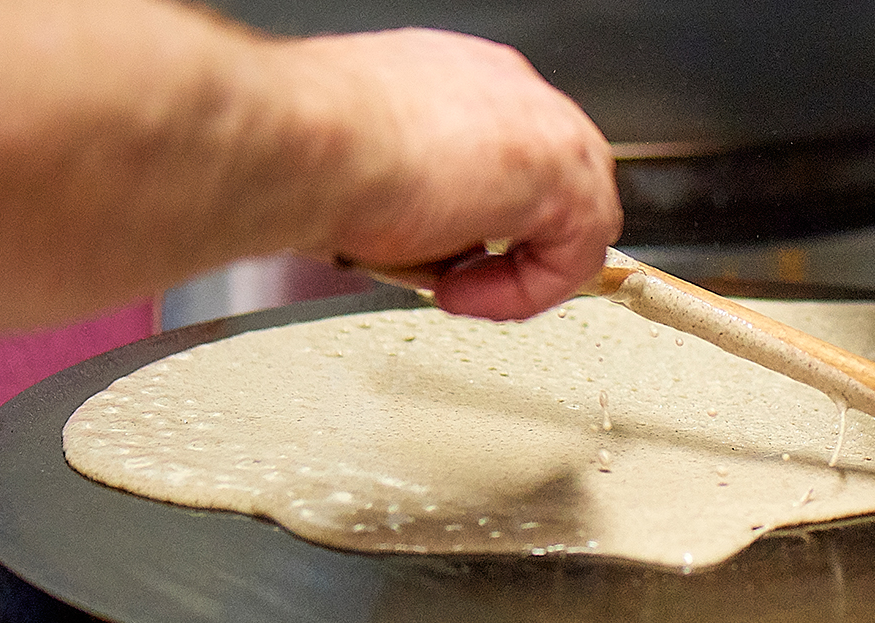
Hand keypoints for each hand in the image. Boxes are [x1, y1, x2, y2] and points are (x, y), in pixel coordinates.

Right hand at [288, 30, 621, 319]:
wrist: (298, 142)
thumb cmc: (306, 147)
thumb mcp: (367, 169)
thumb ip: (415, 192)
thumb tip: (416, 235)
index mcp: (463, 78)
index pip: (511, 152)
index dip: (491, 215)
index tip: (453, 255)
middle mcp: (509, 89)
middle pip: (556, 182)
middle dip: (513, 242)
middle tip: (459, 277)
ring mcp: (542, 125)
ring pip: (572, 219)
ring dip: (516, 271)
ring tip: (453, 287)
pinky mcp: (560, 175)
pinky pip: (576, 257)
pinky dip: (525, 292)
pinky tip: (465, 293)